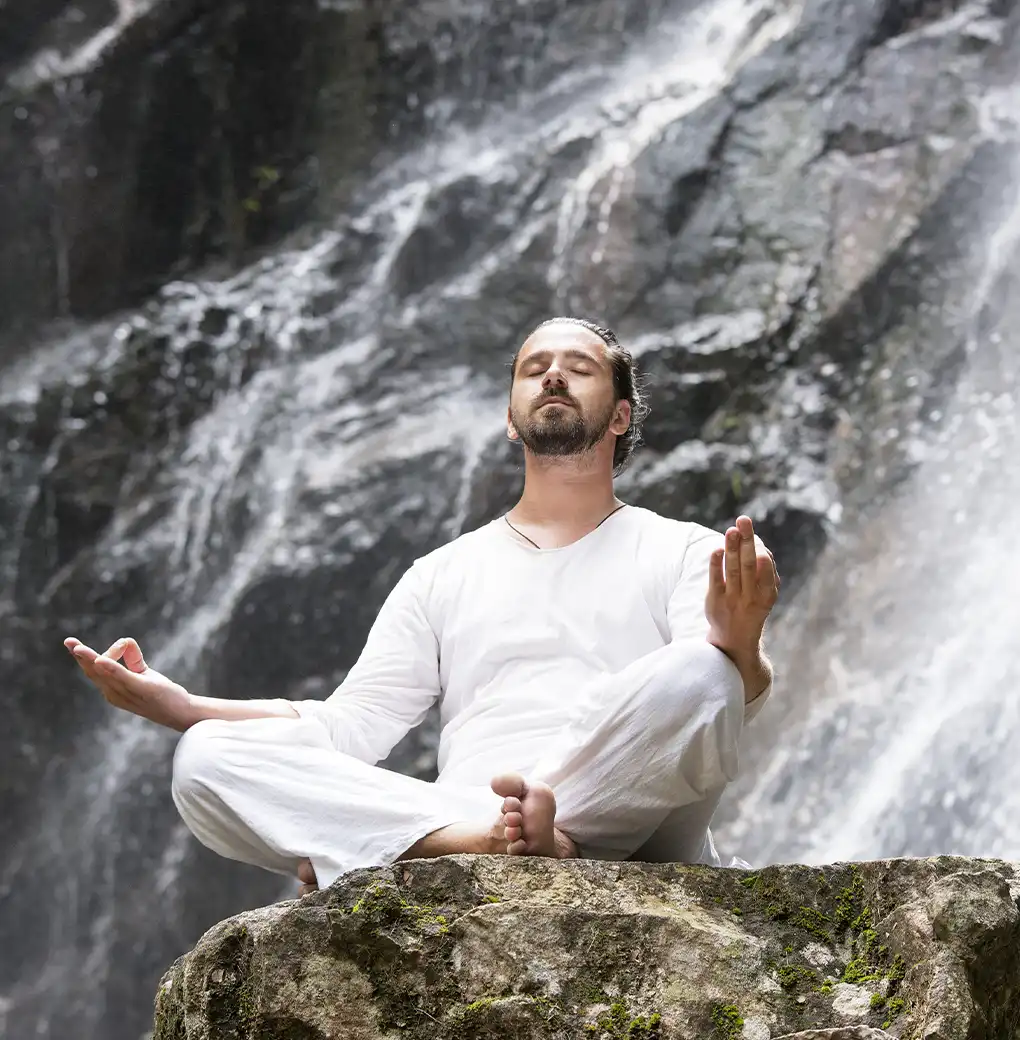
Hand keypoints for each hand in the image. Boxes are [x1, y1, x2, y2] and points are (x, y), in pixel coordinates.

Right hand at [64, 636, 195, 731]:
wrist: (181, 713)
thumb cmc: (160, 694)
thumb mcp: (142, 674)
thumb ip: (132, 659)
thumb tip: (125, 641)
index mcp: (112, 691)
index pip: (93, 672)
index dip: (81, 658)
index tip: (72, 643)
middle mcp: (115, 694)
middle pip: (94, 672)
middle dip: (80, 657)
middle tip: (69, 642)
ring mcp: (127, 693)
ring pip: (104, 673)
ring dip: (90, 659)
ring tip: (79, 648)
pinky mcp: (142, 689)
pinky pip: (123, 677)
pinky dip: (111, 668)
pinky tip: (100, 660)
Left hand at [704, 515, 779, 658]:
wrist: (734, 637)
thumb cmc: (753, 606)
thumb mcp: (766, 594)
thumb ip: (765, 571)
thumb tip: (758, 544)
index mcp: (767, 597)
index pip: (767, 579)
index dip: (764, 565)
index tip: (761, 550)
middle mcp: (749, 599)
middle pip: (747, 567)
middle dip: (747, 543)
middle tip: (744, 521)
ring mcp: (731, 599)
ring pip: (731, 570)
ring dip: (731, 548)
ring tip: (731, 530)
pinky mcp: (714, 600)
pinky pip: (715, 579)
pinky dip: (716, 563)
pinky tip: (718, 549)